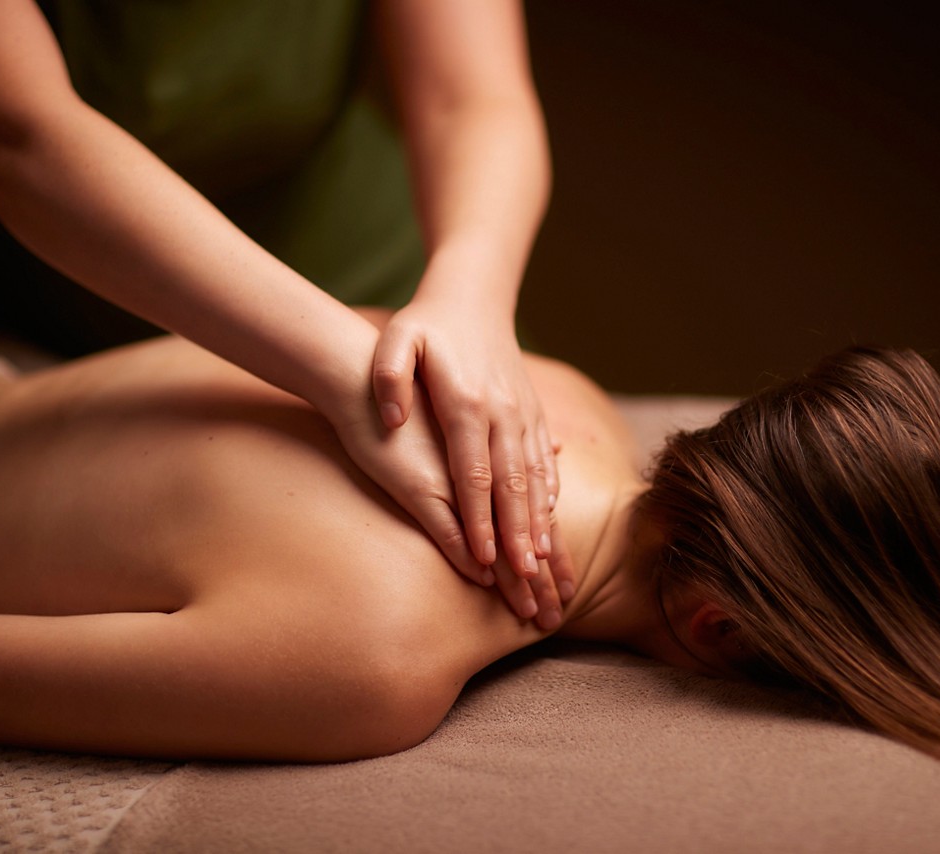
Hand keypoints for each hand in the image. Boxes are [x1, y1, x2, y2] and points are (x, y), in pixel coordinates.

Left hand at [370, 292, 573, 622]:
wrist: (473, 296)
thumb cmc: (426, 324)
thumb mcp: (397, 337)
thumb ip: (389, 374)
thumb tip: (391, 416)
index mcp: (468, 403)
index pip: (474, 474)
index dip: (480, 520)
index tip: (483, 560)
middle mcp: (503, 412)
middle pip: (512, 486)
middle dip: (519, 537)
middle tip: (525, 581)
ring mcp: (523, 412)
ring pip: (535, 478)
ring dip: (540, 523)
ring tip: (543, 565)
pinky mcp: (532, 411)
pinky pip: (544, 459)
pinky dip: (549, 493)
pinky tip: (550, 521)